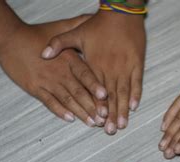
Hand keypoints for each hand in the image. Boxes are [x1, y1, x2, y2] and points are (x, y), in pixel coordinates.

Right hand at [0, 16, 106, 125]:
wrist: (10, 39)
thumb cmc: (37, 34)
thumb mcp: (60, 27)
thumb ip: (79, 23)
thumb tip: (93, 16)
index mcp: (67, 58)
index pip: (85, 74)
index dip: (95, 86)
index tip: (105, 96)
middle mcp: (59, 71)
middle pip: (78, 91)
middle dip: (92, 106)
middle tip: (104, 117)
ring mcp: (47, 81)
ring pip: (66, 99)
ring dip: (80, 112)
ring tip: (91, 122)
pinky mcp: (35, 88)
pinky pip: (49, 102)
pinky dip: (59, 111)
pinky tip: (69, 118)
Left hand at [42, 10, 145, 134]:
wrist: (120, 12)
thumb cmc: (99, 24)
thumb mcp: (75, 32)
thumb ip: (58, 44)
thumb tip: (42, 55)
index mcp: (95, 65)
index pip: (95, 90)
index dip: (95, 106)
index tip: (95, 120)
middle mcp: (110, 69)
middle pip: (110, 96)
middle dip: (110, 115)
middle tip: (109, 131)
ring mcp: (124, 67)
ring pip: (123, 93)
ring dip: (122, 110)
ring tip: (121, 124)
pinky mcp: (136, 63)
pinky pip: (136, 82)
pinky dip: (136, 95)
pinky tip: (134, 107)